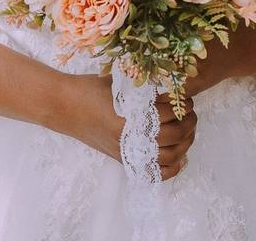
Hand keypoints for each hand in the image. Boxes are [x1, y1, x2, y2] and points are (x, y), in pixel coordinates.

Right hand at [51, 72, 197, 180]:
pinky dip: (172, 168)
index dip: (182, 103)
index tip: (185, 95)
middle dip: (189, 122)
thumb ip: (145, 86)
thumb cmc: (89, 89)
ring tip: (189, 128)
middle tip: (191, 111)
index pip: (169, 113)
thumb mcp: (120, 82)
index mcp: (129, 116)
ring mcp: (127, 151)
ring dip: (185, 143)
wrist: (63, 106)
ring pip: (169, 156)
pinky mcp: (123, 159)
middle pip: (173, 136)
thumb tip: (173, 86)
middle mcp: (129, 138)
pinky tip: (181, 157)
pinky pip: (154, 173)